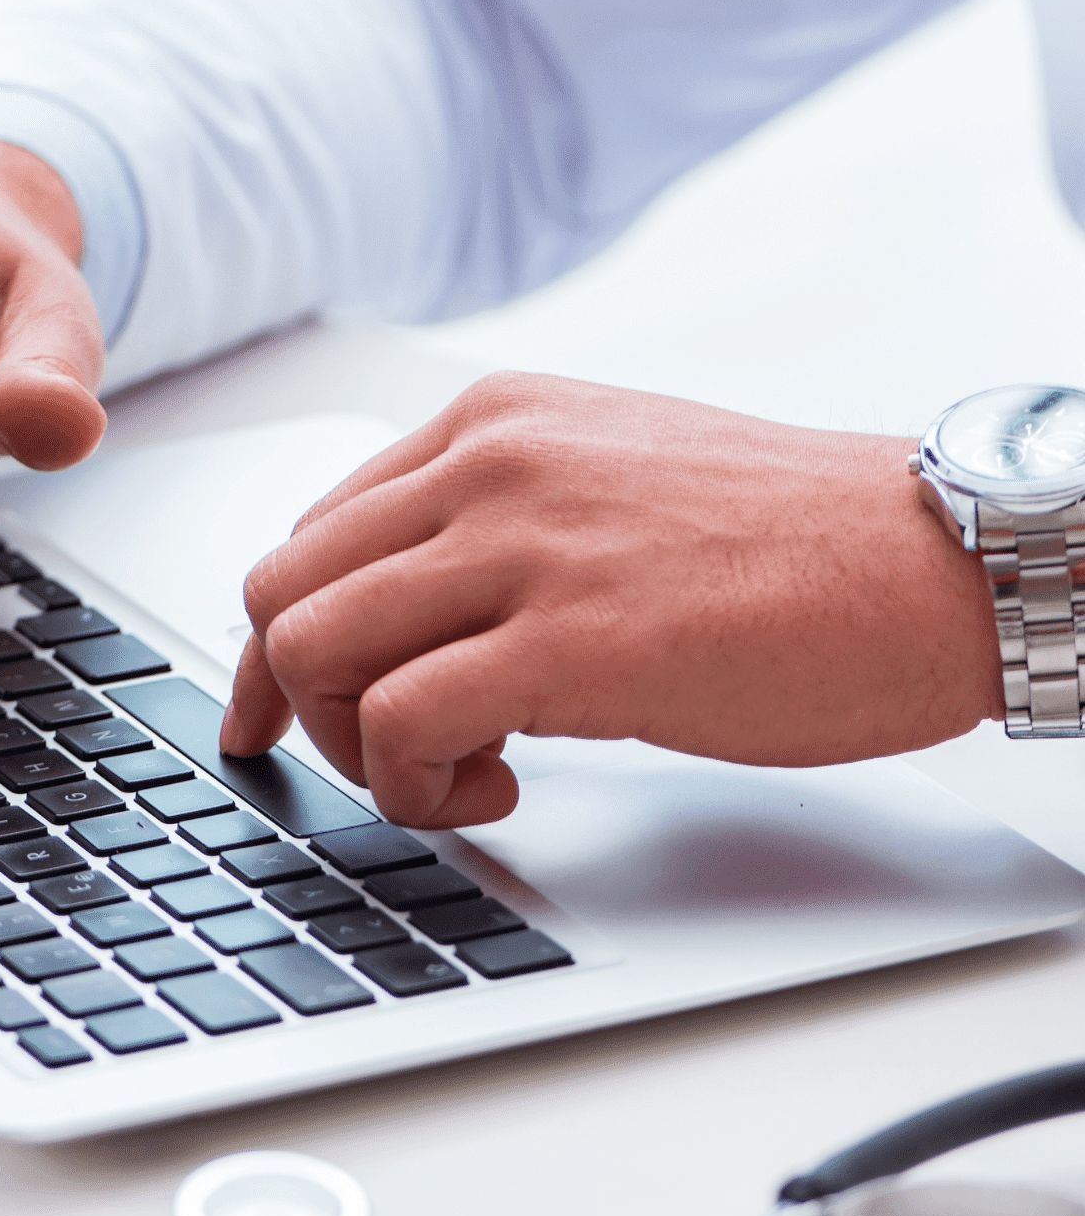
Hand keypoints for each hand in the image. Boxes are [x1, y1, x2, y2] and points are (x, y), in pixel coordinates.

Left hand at [221, 372, 1002, 828]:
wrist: (934, 561)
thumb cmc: (788, 543)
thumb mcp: (607, 488)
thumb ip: (494, 529)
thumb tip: (400, 615)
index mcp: (491, 424)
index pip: (312, 537)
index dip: (283, 645)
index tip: (280, 713)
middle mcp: (487, 466)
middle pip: (285, 594)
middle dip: (303, 702)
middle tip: (384, 757)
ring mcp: (522, 546)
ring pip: (311, 650)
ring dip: (355, 749)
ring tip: (455, 774)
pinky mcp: (567, 641)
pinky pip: (396, 722)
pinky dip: (417, 786)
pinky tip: (495, 791)